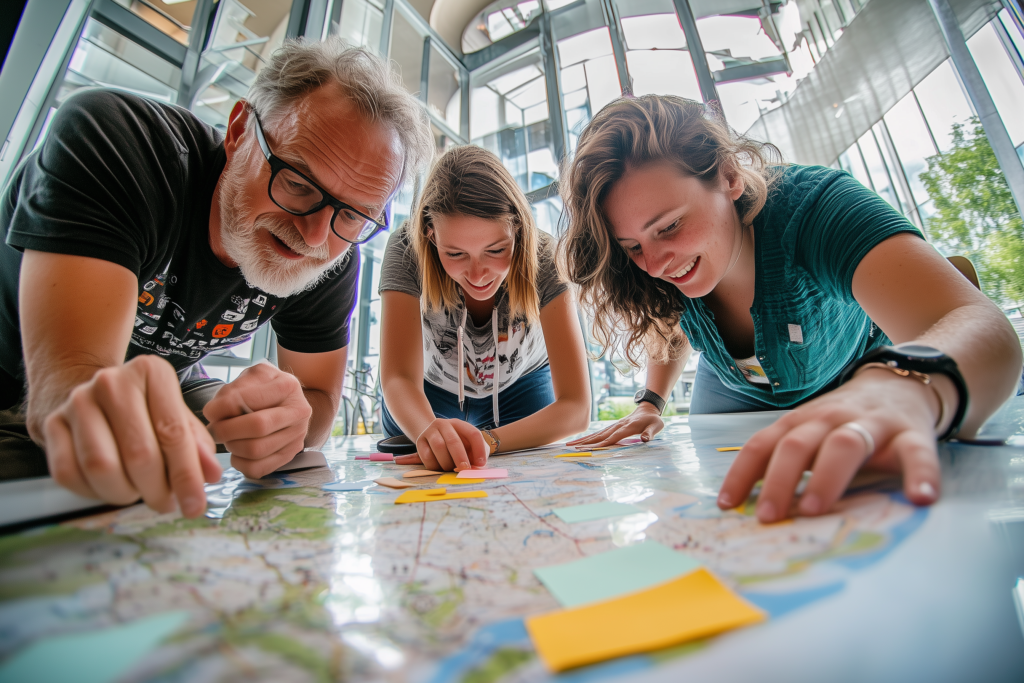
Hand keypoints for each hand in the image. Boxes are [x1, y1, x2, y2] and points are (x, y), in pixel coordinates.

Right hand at [42, 355, 220, 517]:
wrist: (90, 388)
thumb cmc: (142, 406)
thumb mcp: (176, 413)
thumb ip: (196, 444)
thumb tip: (211, 475)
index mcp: (150, 372)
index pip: (172, 433)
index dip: (186, 476)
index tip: (195, 506)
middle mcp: (111, 382)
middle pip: (139, 453)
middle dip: (157, 490)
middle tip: (165, 503)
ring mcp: (77, 401)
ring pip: (101, 467)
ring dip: (124, 493)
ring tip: (138, 492)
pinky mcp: (52, 423)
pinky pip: (69, 473)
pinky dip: (92, 492)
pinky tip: (109, 487)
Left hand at [204, 362, 311, 477]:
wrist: (286, 401)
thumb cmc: (263, 387)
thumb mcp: (249, 376)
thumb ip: (232, 390)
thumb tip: (215, 413)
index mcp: (287, 386)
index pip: (249, 400)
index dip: (222, 408)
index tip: (210, 412)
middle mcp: (298, 412)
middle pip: (257, 427)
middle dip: (227, 430)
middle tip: (214, 429)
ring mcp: (297, 436)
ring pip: (256, 450)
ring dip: (233, 446)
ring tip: (228, 438)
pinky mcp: (290, 455)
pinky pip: (258, 469)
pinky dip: (240, 463)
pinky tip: (237, 451)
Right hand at [393, 418, 488, 470]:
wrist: (431, 436)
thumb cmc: (454, 444)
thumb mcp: (467, 445)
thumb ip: (475, 454)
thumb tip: (479, 466)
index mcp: (459, 424)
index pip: (473, 434)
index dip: (479, 450)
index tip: (481, 464)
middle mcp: (444, 425)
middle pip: (453, 441)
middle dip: (460, 457)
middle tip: (465, 469)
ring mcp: (430, 432)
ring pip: (439, 447)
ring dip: (447, 463)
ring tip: (451, 469)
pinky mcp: (420, 442)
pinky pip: (427, 456)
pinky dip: (435, 466)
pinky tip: (439, 468)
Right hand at [566, 402, 664, 447]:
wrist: (648, 410)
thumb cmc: (653, 420)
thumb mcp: (656, 426)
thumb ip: (650, 433)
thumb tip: (645, 439)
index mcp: (627, 427)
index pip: (612, 437)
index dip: (601, 443)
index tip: (589, 449)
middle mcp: (617, 426)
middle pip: (599, 436)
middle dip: (586, 443)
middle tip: (573, 448)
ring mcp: (613, 426)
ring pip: (596, 434)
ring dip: (583, 440)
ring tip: (570, 445)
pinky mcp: (612, 428)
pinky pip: (598, 434)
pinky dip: (588, 438)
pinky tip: (580, 442)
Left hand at [717, 368, 943, 522]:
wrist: (902, 383)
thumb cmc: (845, 422)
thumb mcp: (811, 432)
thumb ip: (786, 460)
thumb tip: (749, 505)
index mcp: (801, 421)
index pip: (764, 444)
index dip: (743, 472)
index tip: (727, 504)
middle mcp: (830, 419)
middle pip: (798, 445)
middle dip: (779, 480)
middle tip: (768, 517)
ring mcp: (872, 424)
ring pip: (845, 445)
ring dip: (826, 478)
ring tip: (815, 510)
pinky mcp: (912, 433)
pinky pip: (916, 454)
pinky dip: (920, 475)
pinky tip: (922, 498)